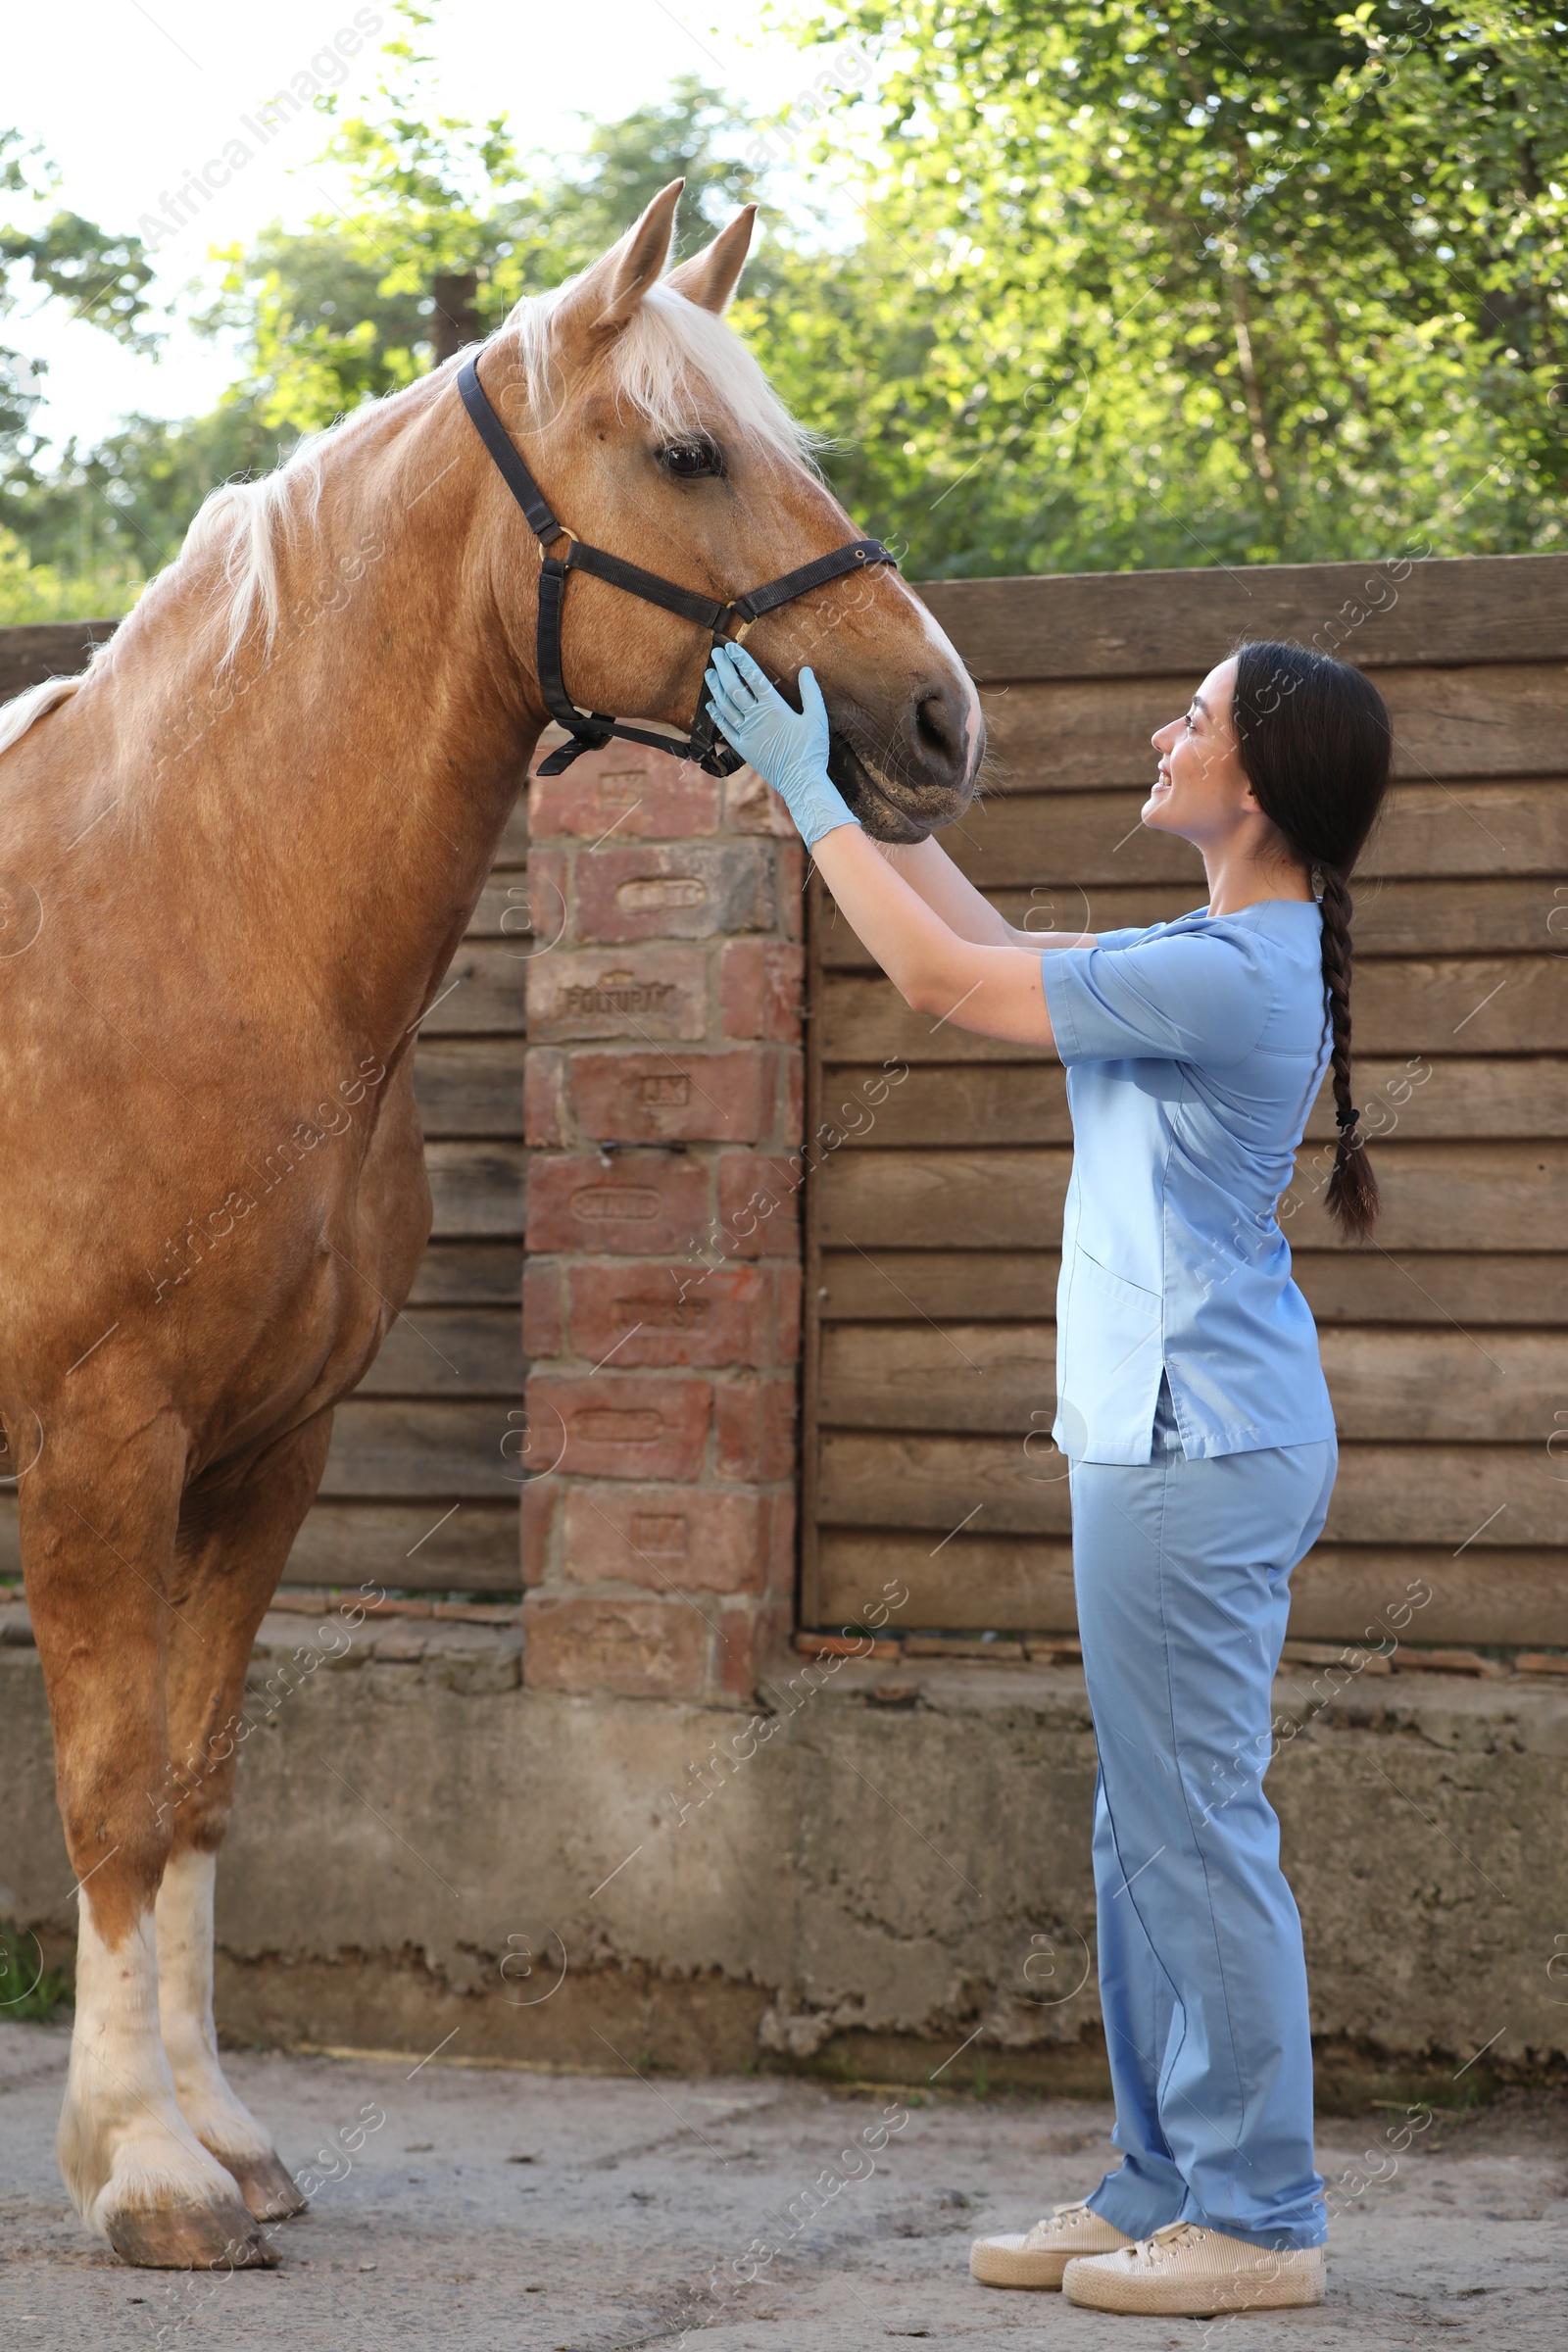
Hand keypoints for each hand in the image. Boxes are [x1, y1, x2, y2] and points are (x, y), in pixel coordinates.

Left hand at [704, 641, 858, 848]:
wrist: (801, 782)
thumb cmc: (811, 750)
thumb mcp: (817, 718)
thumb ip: (811, 693)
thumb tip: (805, 670)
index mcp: (774, 707)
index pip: (753, 677)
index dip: (741, 660)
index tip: (731, 647)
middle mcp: (756, 718)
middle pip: (734, 687)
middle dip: (724, 668)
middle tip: (716, 654)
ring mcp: (747, 733)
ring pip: (725, 706)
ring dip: (716, 688)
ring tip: (709, 673)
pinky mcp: (743, 748)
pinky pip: (724, 728)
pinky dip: (716, 715)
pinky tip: (710, 704)